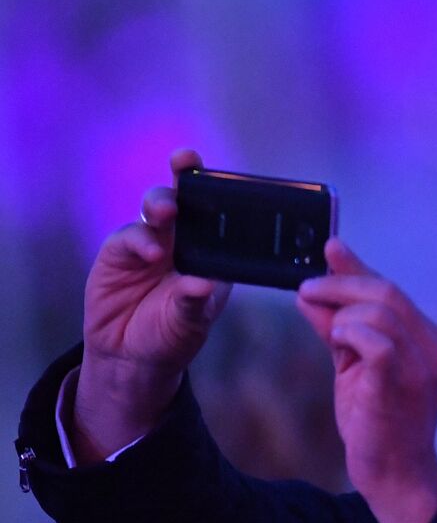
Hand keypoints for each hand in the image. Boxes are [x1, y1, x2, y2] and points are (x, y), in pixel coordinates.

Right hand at [72, 149, 230, 462]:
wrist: (130, 356)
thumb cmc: (172, 335)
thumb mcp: (191, 322)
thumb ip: (195, 301)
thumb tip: (204, 284)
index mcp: (212, 252)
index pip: (221, 213)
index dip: (222, 188)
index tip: (229, 174)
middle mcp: (183, 240)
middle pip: (186, 198)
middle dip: (186, 176)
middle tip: (187, 167)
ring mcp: (151, 242)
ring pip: (157, 208)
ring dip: (163, 204)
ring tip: (168, 215)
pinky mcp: (120, 251)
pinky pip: (130, 236)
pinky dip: (140, 240)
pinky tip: (151, 253)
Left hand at [296, 240, 436, 522]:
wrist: (395, 475)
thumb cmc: (379, 423)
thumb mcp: (354, 367)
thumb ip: (339, 330)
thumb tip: (312, 296)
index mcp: (426, 338)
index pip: (391, 290)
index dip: (358, 267)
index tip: (330, 248)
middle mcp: (431, 346)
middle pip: (387, 291)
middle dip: (340, 283)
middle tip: (307, 289)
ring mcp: (421, 365)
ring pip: (380, 310)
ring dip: (341, 309)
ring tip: (322, 324)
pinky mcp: (401, 383)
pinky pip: (377, 340)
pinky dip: (350, 332)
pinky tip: (337, 342)